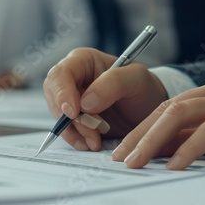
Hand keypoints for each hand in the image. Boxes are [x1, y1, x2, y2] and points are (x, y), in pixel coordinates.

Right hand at [43, 48, 168, 151]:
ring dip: (75, 132)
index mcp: (83, 60)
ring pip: (59, 116)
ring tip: (96, 141)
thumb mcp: (136, 79)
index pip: (61, 73)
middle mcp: (73, 78)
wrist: (149, 111)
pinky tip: (91, 143)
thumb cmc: (144, 88)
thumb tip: (85, 103)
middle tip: (92, 131)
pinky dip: (77, 139)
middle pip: (55, 97)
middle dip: (70, 118)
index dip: (62, 93)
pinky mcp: (74, 119)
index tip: (74, 112)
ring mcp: (71, 100)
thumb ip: (112, 83)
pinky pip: (66, 130)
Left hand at [111, 73, 204, 169]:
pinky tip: (173, 166)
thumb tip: (166, 152)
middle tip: (120, 158)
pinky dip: (187, 149)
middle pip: (169, 108)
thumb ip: (204, 136)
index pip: (171, 106)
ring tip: (136, 163)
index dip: (144, 128)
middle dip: (140, 134)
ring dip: (153, 141)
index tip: (125, 149)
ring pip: (181, 115)